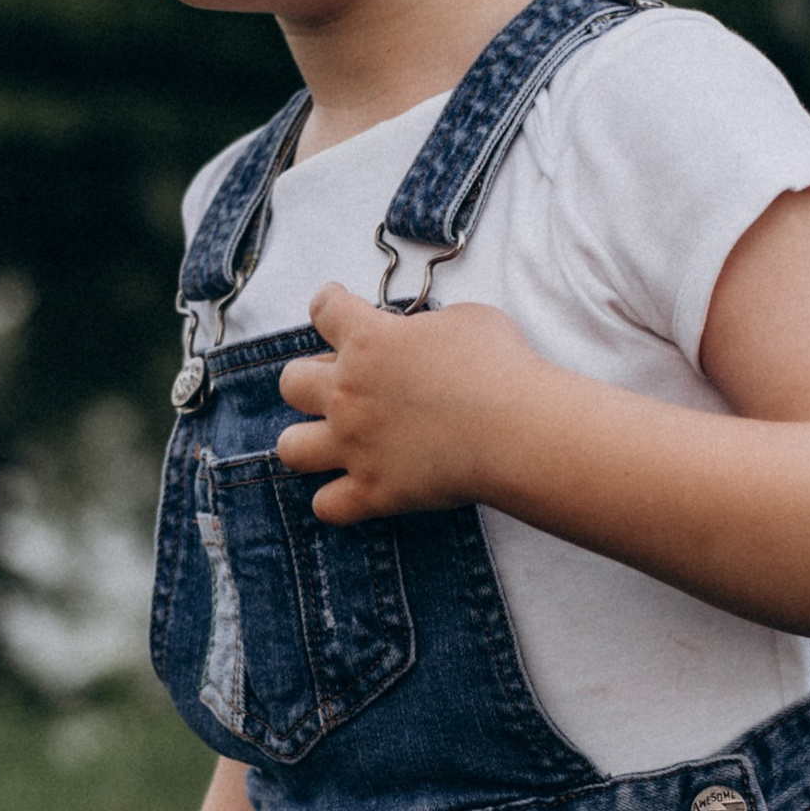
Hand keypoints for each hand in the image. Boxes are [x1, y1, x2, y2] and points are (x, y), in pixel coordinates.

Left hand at [276, 282, 546, 520]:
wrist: (518, 431)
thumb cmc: (502, 367)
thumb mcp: (467, 320)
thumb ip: (429, 326)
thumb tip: (423, 337)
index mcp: (368, 340)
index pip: (324, 310)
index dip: (328, 304)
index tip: (334, 305)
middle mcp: (348, 392)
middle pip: (291, 382)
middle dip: (309, 381)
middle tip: (340, 386)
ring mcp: (355, 446)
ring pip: (291, 447)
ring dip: (306, 442)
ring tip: (331, 442)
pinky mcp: (373, 491)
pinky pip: (326, 506)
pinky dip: (335, 500)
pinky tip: (352, 491)